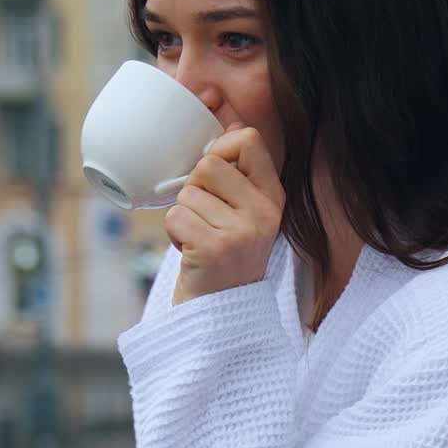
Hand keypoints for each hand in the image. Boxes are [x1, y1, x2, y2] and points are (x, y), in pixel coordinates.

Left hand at [165, 126, 284, 304]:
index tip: (212, 175)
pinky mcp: (216, 248)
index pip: (249, 139)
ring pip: (187, 192)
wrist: (222, 319)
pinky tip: (191, 253)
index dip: (220, 147)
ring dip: (183, 216)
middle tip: (204, 220)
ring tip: (199, 240)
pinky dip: (174, 235)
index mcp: (274, 198)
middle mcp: (265, 213)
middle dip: (194, 189)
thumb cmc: (225, 262)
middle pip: (209, 163)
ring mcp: (243, 231)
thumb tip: (231, 127)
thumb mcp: (245, 217)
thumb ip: (240, 177)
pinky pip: (176, 216)